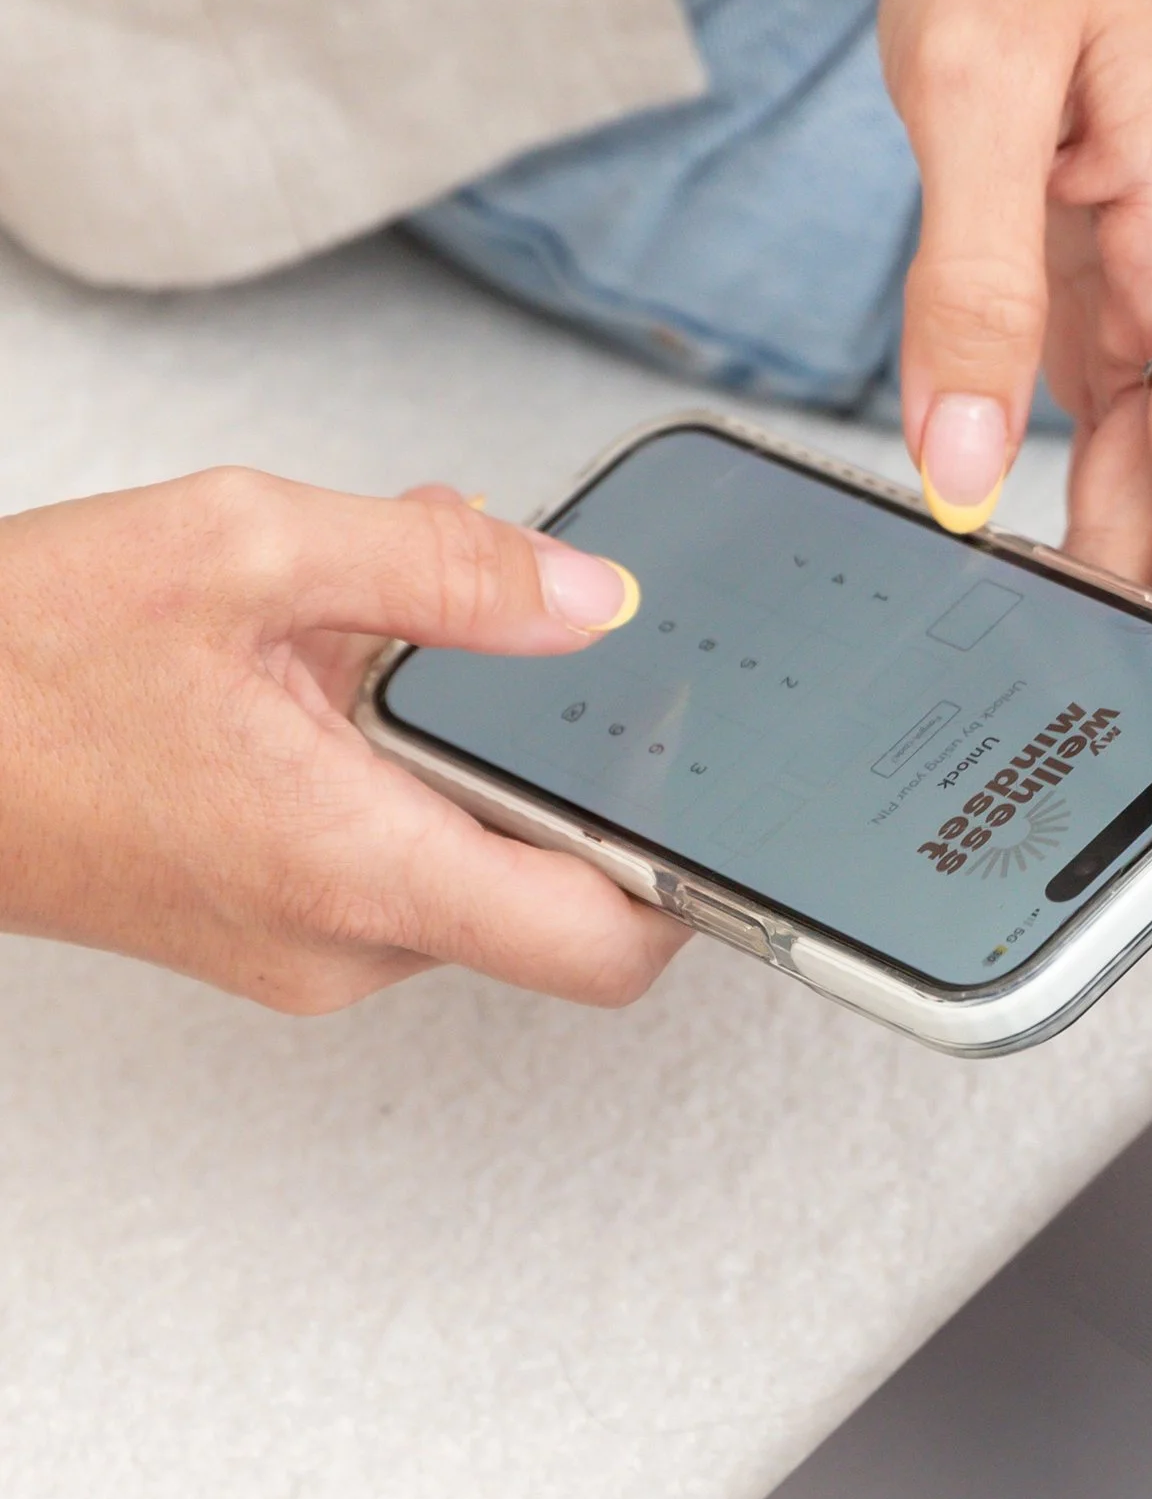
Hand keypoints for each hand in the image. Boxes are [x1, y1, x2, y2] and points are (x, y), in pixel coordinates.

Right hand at [0, 470, 686, 1012]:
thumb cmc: (12, 664)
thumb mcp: (242, 549)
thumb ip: (443, 568)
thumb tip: (594, 594)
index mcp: (357, 870)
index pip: (610, 945)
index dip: (698, 879)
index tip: (731, 793)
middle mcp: (341, 944)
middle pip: (552, 887)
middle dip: (565, 754)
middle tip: (537, 637)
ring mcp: (299, 949)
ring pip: (468, 856)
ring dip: (471, 743)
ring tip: (391, 628)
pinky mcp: (264, 926)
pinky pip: (392, 853)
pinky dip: (399, 761)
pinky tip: (335, 665)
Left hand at [879, 0, 1151, 629]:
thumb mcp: (970, 98)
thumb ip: (968, 290)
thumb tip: (963, 463)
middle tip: (1075, 730)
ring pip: (1150, 461)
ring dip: (1107, 559)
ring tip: (1036, 678)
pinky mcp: (1107, 275)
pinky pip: (1101, 411)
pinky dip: (1062, 488)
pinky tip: (1011, 560)